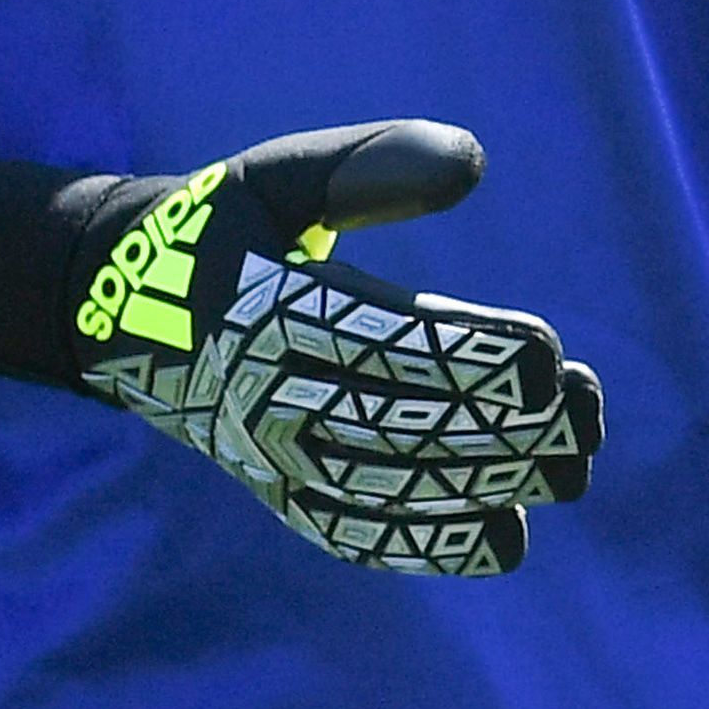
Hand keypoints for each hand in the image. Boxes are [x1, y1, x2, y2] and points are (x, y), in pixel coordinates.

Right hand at [0, 118, 606, 576]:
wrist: (120, 307)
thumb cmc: (225, 225)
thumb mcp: (281, 174)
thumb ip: (372, 164)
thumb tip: (474, 161)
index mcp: (269, 312)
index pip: (382, 344)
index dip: (470, 354)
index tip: (549, 356)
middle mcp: (264, 396)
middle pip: (399, 427)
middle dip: (505, 429)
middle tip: (589, 411)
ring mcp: (267, 457)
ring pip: (388, 493)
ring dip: (489, 489)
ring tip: (574, 470)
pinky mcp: (275, 493)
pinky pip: (353, 535)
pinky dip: (428, 547)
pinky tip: (503, 539)